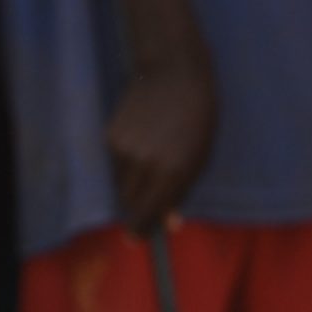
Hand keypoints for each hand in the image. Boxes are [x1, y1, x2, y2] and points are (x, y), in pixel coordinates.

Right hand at [105, 56, 217, 233]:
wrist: (175, 74)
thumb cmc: (198, 118)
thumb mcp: (202, 157)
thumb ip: (183, 193)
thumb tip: (170, 225)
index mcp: (175, 173)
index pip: (146, 217)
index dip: (141, 231)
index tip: (138, 236)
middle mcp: (146, 165)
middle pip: (129, 204)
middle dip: (139, 204)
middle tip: (152, 190)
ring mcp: (124, 151)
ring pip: (120, 184)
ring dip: (132, 180)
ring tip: (154, 152)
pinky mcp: (110, 138)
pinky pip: (113, 165)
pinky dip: (125, 161)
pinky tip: (143, 138)